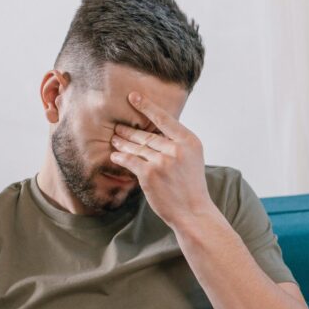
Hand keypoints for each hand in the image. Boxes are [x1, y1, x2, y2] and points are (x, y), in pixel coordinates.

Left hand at [110, 92, 215, 229]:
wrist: (193, 212)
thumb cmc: (191, 186)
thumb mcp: (193, 159)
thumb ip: (177, 144)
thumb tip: (156, 133)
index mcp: (189, 141)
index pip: (165, 119)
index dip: (147, 106)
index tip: (133, 97)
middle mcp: (177, 149)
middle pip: (148, 136)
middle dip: (130, 131)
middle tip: (118, 127)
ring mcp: (163, 161)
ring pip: (137, 148)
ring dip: (123, 144)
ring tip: (115, 140)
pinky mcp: (150, 174)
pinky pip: (130, 161)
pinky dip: (121, 158)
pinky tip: (115, 156)